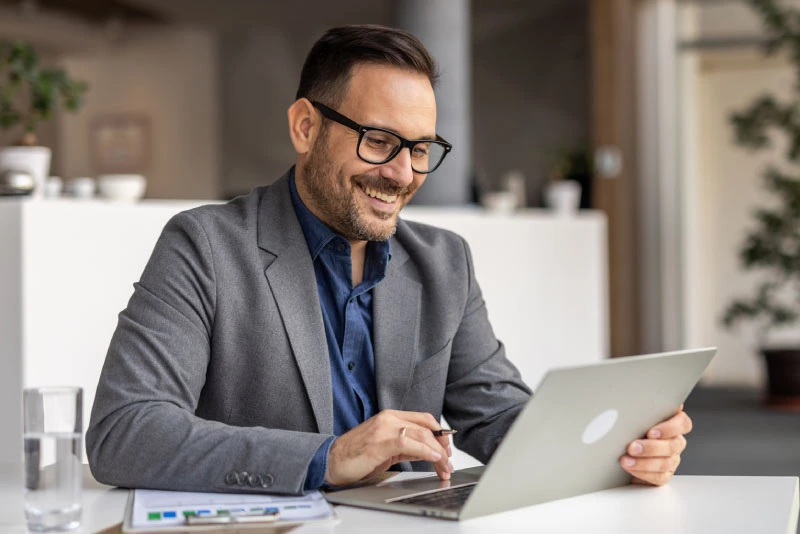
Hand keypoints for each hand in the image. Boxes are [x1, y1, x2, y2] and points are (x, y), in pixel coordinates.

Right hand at [324, 410, 453, 486]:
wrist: (331, 460)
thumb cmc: (356, 455)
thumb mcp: (386, 447)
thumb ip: (406, 446)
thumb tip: (427, 451)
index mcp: (390, 417)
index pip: (424, 419)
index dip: (440, 433)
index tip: (447, 449)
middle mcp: (388, 419)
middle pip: (426, 428)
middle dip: (442, 446)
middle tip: (448, 463)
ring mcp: (384, 429)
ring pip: (421, 435)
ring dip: (438, 452)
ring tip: (444, 466)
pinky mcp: (380, 442)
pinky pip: (409, 443)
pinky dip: (425, 451)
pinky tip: (433, 459)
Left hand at [619, 405, 691, 485]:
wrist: (614, 450)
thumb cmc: (626, 426)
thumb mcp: (632, 415)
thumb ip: (641, 407)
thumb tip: (636, 394)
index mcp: (672, 423)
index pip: (683, 423)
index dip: (670, 428)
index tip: (651, 431)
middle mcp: (674, 441)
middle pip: (673, 445)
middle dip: (651, 447)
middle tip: (632, 447)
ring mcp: (671, 459)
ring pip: (666, 463)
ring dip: (644, 462)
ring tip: (625, 460)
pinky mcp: (662, 475)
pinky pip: (659, 477)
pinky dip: (642, 473)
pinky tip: (629, 467)